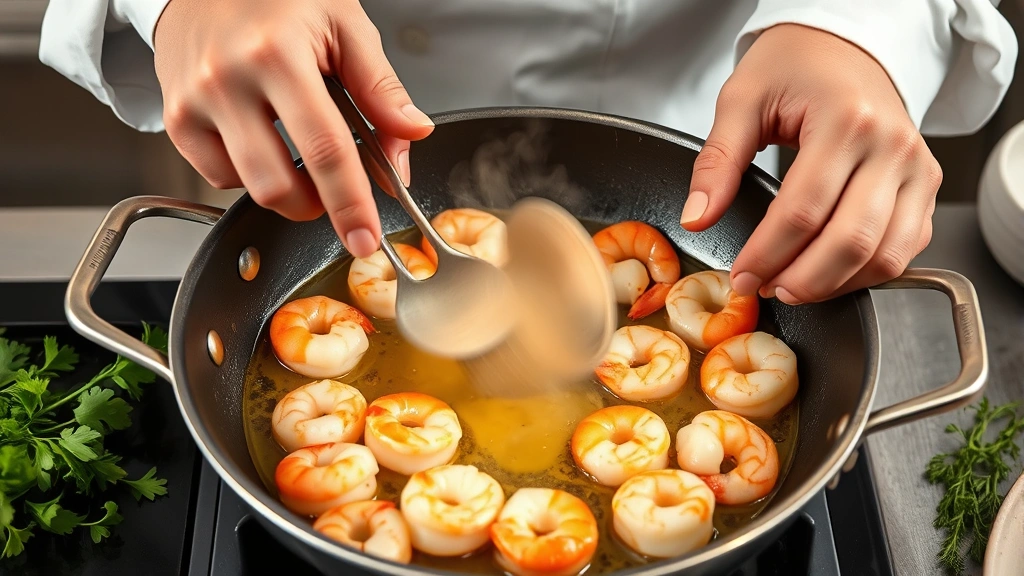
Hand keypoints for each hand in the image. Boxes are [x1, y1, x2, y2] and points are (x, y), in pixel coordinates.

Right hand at [153, 0, 434, 257]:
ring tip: (302, 160)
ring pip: (247, 189)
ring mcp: (194, 102)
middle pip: (278, 185)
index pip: (325, 150)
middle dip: (317, 206)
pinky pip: (216, 176)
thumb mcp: (343, 23)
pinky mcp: (174, 117)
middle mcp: (228, 80)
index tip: (366, 237)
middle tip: (337, 191)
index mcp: (278, 54)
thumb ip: (380, 86)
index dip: (350, 203)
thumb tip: (413, 133)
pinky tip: (263, 142)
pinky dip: (249, 175)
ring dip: (287, 194)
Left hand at [682, 24, 941, 303]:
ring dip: (836, 285)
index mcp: (847, 120)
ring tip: (791, 287)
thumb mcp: (741, 100)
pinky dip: (867, 273)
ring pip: (885, 256)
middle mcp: (892, 145)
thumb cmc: (794, 66)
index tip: (740, 276)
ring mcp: (917, 168)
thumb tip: (697, 219)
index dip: (766, 255)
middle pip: (850, 241)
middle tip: (764, 289)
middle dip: (801, 280)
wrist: (844, 46)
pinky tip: (828, 274)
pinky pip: (905, 249)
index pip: (802, 211)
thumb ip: (716, 162)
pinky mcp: (925, 185)